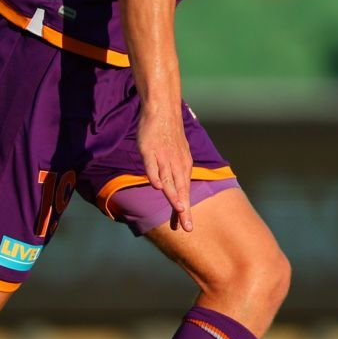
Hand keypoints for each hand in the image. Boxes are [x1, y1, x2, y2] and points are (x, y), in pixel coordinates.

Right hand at [137, 107, 194, 232]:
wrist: (164, 111)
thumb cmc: (169, 135)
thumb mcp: (179, 154)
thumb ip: (176, 171)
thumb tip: (174, 187)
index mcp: (183, 166)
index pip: (185, 192)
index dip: (185, 210)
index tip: (187, 227)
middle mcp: (176, 164)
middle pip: (181, 190)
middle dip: (183, 209)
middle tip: (187, 226)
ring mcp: (163, 157)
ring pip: (169, 179)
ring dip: (173, 195)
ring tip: (178, 210)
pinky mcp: (150, 150)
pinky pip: (152, 165)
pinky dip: (155, 176)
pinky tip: (157, 187)